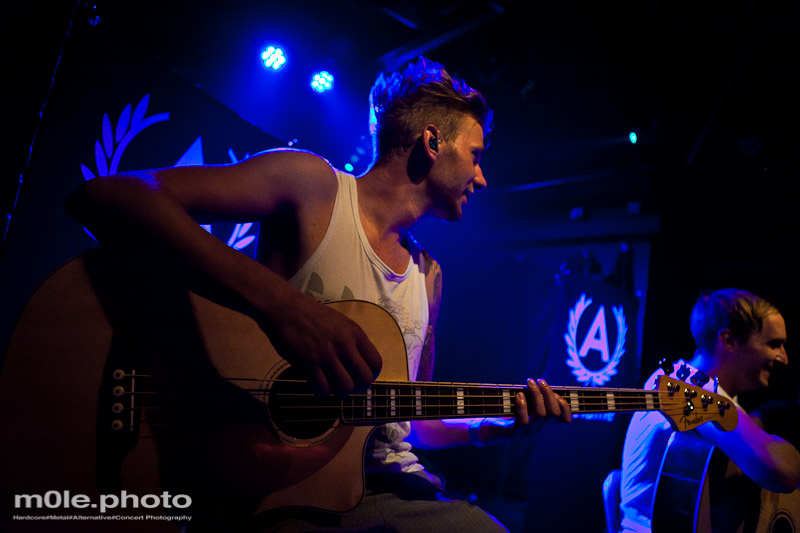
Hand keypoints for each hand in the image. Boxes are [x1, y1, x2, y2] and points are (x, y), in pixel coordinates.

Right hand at [258, 294, 382, 396]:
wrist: (284, 308)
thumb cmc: (310, 315)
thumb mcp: (340, 322)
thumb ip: (351, 341)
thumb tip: (359, 364)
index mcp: (354, 333)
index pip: (375, 363)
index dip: (371, 375)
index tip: (362, 379)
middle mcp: (344, 344)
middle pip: (364, 379)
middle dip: (358, 388)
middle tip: (348, 387)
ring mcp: (327, 354)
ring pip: (345, 387)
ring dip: (340, 392)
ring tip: (332, 388)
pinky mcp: (309, 363)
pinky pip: (323, 389)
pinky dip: (321, 392)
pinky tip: (317, 386)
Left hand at [473, 379, 570, 445]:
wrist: (490, 429)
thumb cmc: (509, 412)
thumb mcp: (525, 404)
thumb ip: (535, 397)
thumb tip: (543, 385)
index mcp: (544, 422)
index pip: (565, 419)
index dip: (566, 406)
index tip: (557, 393)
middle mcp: (539, 428)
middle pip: (553, 413)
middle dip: (549, 394)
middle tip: (541, 381)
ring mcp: (528, 432)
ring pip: (541, 415)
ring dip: (537, 395)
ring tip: (530, 383)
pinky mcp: (516, 433)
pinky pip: (524, 420)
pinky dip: (523, 405)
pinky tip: (519, 395)